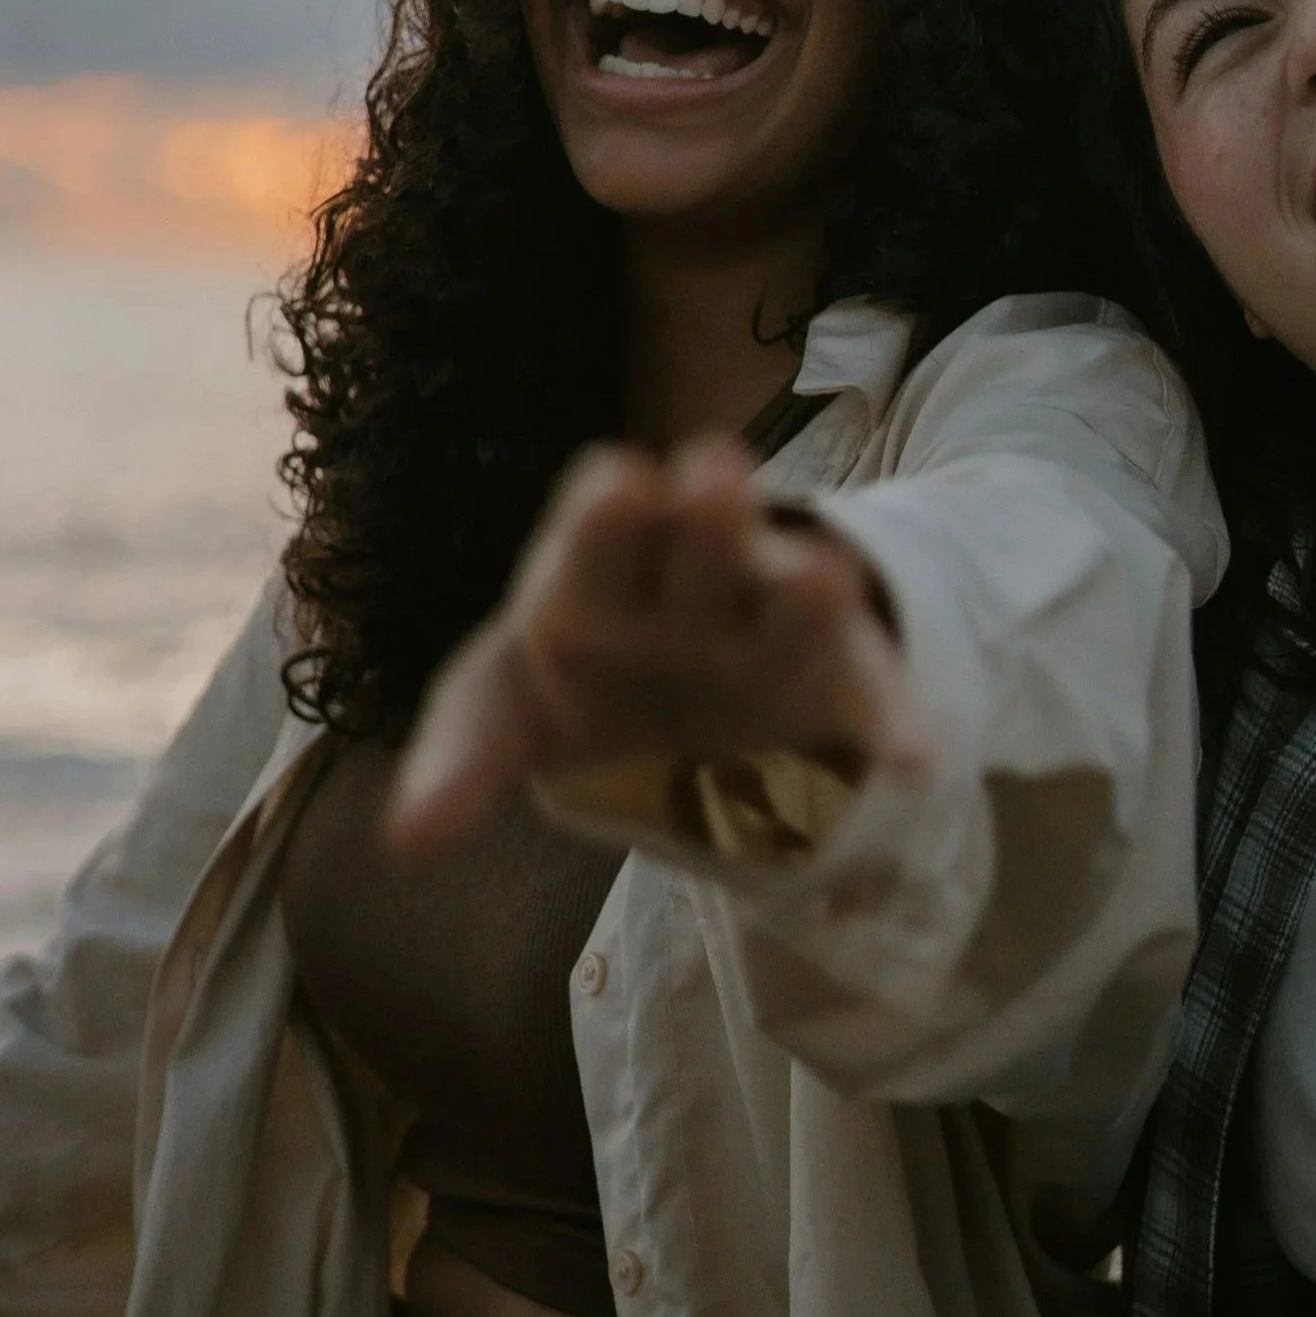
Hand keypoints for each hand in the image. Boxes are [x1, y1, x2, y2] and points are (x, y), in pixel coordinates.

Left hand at [387, 436, 925, 858]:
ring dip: (802, 587)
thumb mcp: (503, 708)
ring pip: (788, 597)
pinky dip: (892, 722)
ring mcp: (767, 627)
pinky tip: (912, 756)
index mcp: (595, 572)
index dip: (608, 513)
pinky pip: (869, 698)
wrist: (684, 694)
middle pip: (701, 539)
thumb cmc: (581, 675)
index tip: (621, 484)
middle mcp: (689, 579)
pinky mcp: (834, 680)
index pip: (598, 528)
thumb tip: (404, 843)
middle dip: (709, 511)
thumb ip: (459, 761)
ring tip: (818, 577)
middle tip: (714, 473)